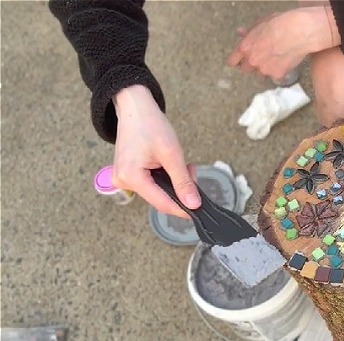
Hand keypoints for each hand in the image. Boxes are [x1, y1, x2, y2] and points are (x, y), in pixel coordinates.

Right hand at [111, 85, 199, 218]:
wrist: (134, 107)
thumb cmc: (150, 125)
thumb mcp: (171, 153)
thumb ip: (182, 181)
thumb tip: (193, 204)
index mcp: (131, 178)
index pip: (162, 204)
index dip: (183, 209)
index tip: (200, 210)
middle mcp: (123, 182)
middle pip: (160, 198)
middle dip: (180, 189)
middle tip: (192, 171)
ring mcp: (124, 179)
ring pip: (158, 191)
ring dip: (174, 181)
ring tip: (183, 165)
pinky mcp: (128, 174)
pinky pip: (151, 183)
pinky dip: (165, 176)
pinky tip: (171, 165)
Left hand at [227, 7, 337, 81]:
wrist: (300, 32)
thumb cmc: (282, 24)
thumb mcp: (261, 23)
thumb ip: (249, 32)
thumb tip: (241, 33)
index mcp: (245, 47)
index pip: (232, 61)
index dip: (237, 60)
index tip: (240, 59)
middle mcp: (253, 61)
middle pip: (245, 70)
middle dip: (251, 64)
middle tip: (261, 56)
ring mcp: (265, 70)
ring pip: (261, 73)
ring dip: (265, 67)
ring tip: (276, 56)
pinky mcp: (278, 75)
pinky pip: (275, 75)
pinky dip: (279, 70)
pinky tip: (285, 60)